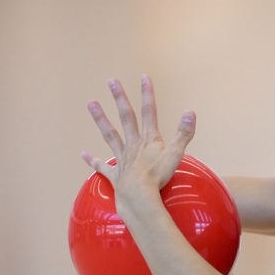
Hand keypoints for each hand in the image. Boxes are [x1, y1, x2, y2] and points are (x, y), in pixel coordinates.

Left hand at [81, 76, 196, 208]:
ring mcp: (122, 160)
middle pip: (126, 117)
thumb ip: (184, 133)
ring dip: (101, 119)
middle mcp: (133, 145)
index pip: (149, 112)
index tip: (144, 77)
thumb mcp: (176, 154)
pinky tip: (84, 154)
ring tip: (91, 104)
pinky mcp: (115, 176)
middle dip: (120, 98)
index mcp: (149, 140)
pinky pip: (102, 167)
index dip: (147, 94)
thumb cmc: (158, 177)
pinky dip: (93, 161)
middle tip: (112, 81)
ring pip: (110, 135)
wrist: (139, 197)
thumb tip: (190, 112)